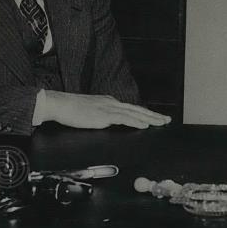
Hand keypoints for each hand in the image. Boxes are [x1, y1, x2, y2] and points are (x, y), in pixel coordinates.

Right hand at [33, 90, 170, 129]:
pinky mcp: (104, 115)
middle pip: (137, 109)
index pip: (131, 108)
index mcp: (109, 102)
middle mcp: (112, 103)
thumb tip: (108, 122)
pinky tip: (144, 125)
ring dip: (150, 119)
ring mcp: (109, 108)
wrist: (59, 104)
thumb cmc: (70, 110)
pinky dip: (136, 122)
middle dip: (153, 115)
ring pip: (135, 113)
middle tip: (167, 120)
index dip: (145, 113)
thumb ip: (101, 116)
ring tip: (161, 123)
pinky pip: (124, 119)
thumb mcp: (90, 112)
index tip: (156, 117)